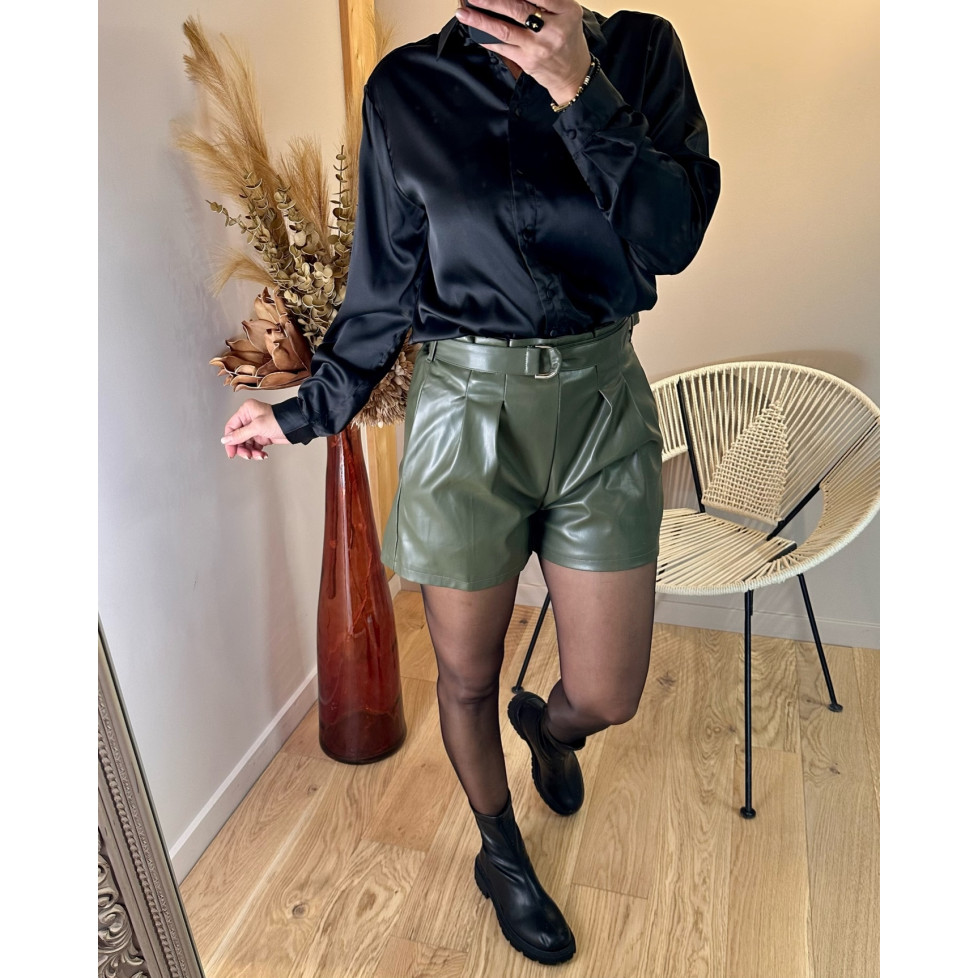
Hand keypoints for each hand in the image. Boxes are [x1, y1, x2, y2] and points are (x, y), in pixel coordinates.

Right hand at [221, 398, 288, 459]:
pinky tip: (262, 455)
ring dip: (251, 452)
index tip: (231, 452)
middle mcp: (250, 419)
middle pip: (238, 437)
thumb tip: (226, 439)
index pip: (231, 427)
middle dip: (242, 448)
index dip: (230, 440)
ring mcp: (256, 428)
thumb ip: (240, 435)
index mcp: (246, 411)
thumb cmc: (280, 420)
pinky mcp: (263, 436)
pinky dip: (257, 452)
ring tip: (258, 455)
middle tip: (247, 455)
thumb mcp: (257, 427)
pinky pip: (255, 447)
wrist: (296, 426)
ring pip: (246, 444)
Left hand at [456, 1, 590, 104]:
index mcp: (566, 11)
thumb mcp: (566, 14)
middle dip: (491, 1)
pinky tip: (475, 32)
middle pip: (517, 8)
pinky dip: (487, 39)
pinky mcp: (527, 61)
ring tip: (465, 13)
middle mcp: (553, 29)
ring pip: (505, 29)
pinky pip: (502, 47)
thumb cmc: (567, 41)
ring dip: (481, 20)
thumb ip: (546, 1)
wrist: (573, 75)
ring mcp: (538, 46)